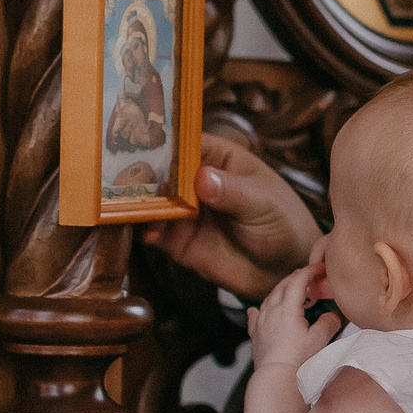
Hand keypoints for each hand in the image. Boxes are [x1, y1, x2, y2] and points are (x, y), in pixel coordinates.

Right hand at [142, 133, 321, 300]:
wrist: (285, 270)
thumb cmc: (283, 223)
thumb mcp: (263, 202)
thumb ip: (233, 191)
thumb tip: (203, 178)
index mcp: (218, 158)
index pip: (185, 142)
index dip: (164, 143)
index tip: (143, 145)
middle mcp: (195, 181)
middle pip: (160, 171)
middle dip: (143, 173)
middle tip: (127, 178)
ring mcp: (184, 210)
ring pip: (152, 200)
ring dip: (139, 202)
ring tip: (130, 205)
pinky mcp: (178, 239)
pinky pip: (153, 230)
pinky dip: (144, 229)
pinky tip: (147, 231)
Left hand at [248, 264, 339, 372]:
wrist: (276, 378)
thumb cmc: (297, 361)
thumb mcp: (320, 340)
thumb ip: (328, 322)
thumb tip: (332, 315)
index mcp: (287, 309)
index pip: (298, 281)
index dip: (310, 270)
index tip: (319, 267)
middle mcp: (271, 311)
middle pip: (282, 285)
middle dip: (296, 277)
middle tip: (308, 276)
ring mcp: (261, 322)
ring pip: (269, 298)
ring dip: (280, 290)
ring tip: (289, 290)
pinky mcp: (255, 334)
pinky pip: (254, 316)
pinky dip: (258, 309)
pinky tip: (255, 309)